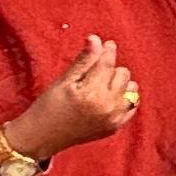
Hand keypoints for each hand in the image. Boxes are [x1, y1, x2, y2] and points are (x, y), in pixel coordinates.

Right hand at [6, 37, 141, 159]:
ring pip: (130, 88)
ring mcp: (113, 119)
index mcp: (91, 93)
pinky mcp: (115, 127)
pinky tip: (110, 96)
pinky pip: (132, 105)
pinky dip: (124, 97)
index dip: (108, 51)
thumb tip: (96, 39)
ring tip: (101, 86)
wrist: (43, 136)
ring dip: (120, 83)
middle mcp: (106, 107)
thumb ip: (83, 60)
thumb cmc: (49, 106)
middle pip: (122, 74)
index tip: (108, 43)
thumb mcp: (63, 81)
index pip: (107, 64)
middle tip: (94, 74)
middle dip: (110, 69)